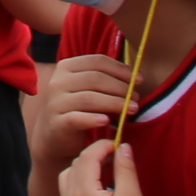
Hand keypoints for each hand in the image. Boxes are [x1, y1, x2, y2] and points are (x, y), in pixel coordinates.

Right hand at [34, 50, 130, 164]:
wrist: (56, 134)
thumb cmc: (79, 108)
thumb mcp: (89, 89)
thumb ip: (105, 80)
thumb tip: (135, 77)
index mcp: (66, 66)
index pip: (97, 61)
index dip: (121, 69)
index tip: (139, 80)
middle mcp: (58, 81)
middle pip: (95, 78)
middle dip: (120, 87)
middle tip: (137, 98)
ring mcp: (55, 102)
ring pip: (89, 98)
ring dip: (115, 103)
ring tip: (132, 109)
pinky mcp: (57, 122)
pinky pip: (77, 118)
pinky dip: (93, 119)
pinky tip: (107, 122)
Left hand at [56, 136, 160, 195]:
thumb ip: (124, 168)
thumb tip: (123, 146)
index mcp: (82, 193)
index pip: (87, 158)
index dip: (102, 146)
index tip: (118, 143)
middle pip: (75, 165)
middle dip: (93, 155)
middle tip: (114, 154)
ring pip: (67, 177)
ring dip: (83, 167)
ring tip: (105, 168)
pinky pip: (66, 192)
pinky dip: (77, 182)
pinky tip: (96, 186)